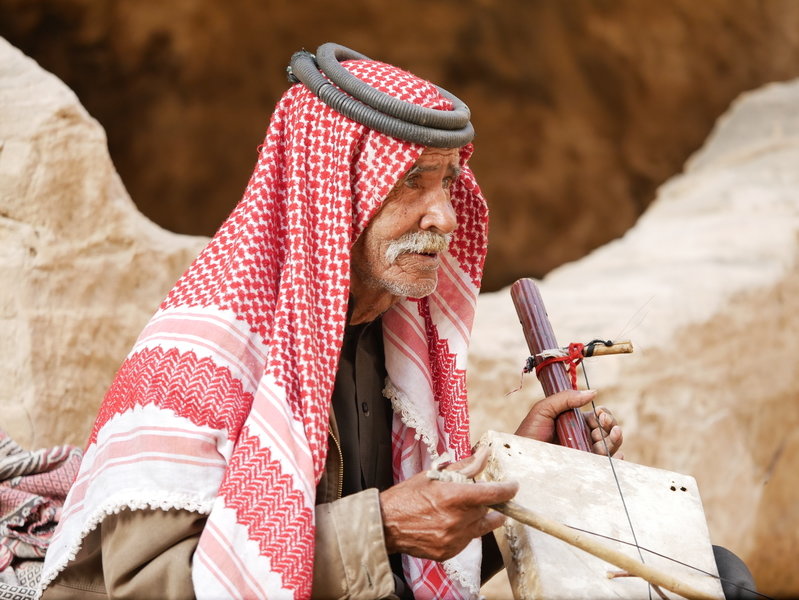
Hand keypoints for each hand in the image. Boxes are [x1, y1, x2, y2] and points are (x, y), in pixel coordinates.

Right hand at [379, 454, 517, 561]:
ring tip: (459, 509)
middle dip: (482, 499)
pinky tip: (447, 523)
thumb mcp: (435, 475)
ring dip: (476, 515)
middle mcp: (457, 520)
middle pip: (487, 508)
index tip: (512, 486)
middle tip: (466, 494)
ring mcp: (454, 539)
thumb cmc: (407, 496)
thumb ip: (464, 467)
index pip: (493, 493)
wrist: (386, 525)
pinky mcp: (450, 552)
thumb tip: (485, 454)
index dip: (508, 489)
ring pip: (480, 525)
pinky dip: (464, 530)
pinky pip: (468, 539)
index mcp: (454, 497)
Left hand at [514, 389, 623, 457]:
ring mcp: (585, 452)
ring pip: (610, 446)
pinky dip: (618, 460)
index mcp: (576, 422)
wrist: (522, 456)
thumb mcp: (544, 409)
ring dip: (614, 440)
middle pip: (608, 431)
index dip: (603, 415)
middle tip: (601, 426)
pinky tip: (617, 455)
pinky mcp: (585, 467)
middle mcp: (583, 437)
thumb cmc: (530, 432)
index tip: (599, 414)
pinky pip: (607, 466)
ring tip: (605, 438)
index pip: (598, 417)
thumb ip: (566, 398)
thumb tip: (593, 392)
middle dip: (610, 426)